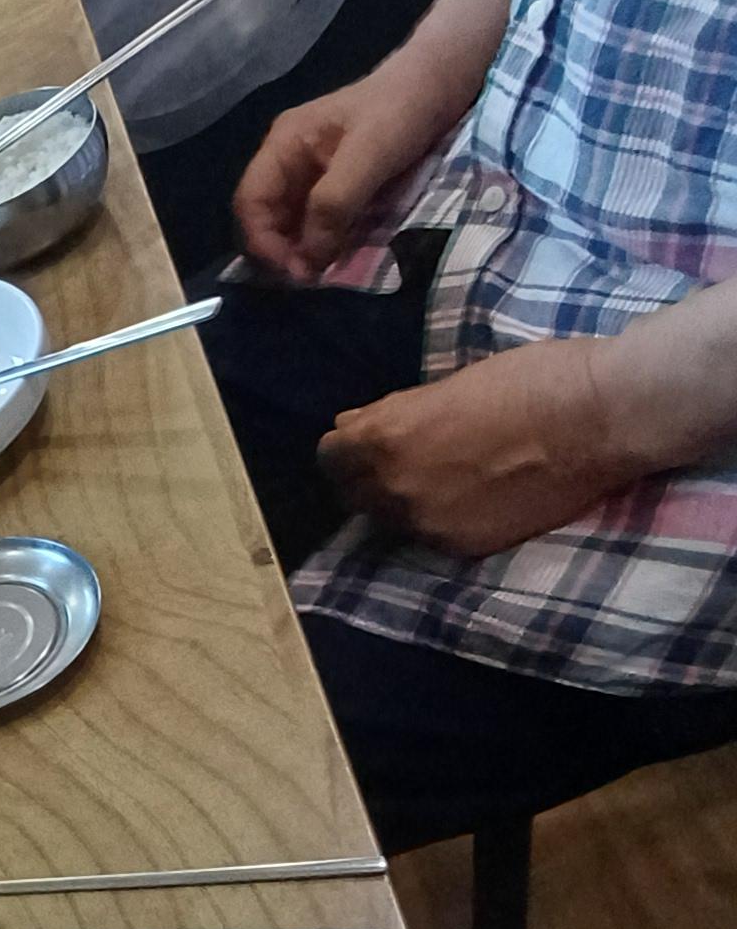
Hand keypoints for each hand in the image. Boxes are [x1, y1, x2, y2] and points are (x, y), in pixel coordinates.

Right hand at [235, 69, 461, 281]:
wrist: (441, 81)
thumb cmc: (402, 110)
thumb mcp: (368, 155)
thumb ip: (333, 204)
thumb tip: (307, 261)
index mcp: (284, 144)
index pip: (250, 202)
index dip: (263, 242)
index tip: (296, 272)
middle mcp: (290, 160)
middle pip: (267, 216)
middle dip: (283, 250)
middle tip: (314, 279)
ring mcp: (314, 172)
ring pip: (293, 223)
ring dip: (305, 251)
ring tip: (328, 273)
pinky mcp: (338, 183)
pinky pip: (320, 220)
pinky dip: (326, 242)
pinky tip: (342, 256)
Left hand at [319, 336, 642, 557]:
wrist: (598, 420)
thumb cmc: (528, 381)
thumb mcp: (446, 386)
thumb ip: (394, 414)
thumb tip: (352, 425)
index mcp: (384, 439)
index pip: (330, 457)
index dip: (345, 447)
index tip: (362, 441)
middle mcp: (394, 489)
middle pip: (353, 494)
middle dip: (366, 477)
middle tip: (398, 462)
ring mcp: (427, 525)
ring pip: (390, 520)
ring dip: (401, 502)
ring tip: (437, 480)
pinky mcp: (463, 547)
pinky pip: (430, 536)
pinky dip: (438, 519)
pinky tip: (465, 498)